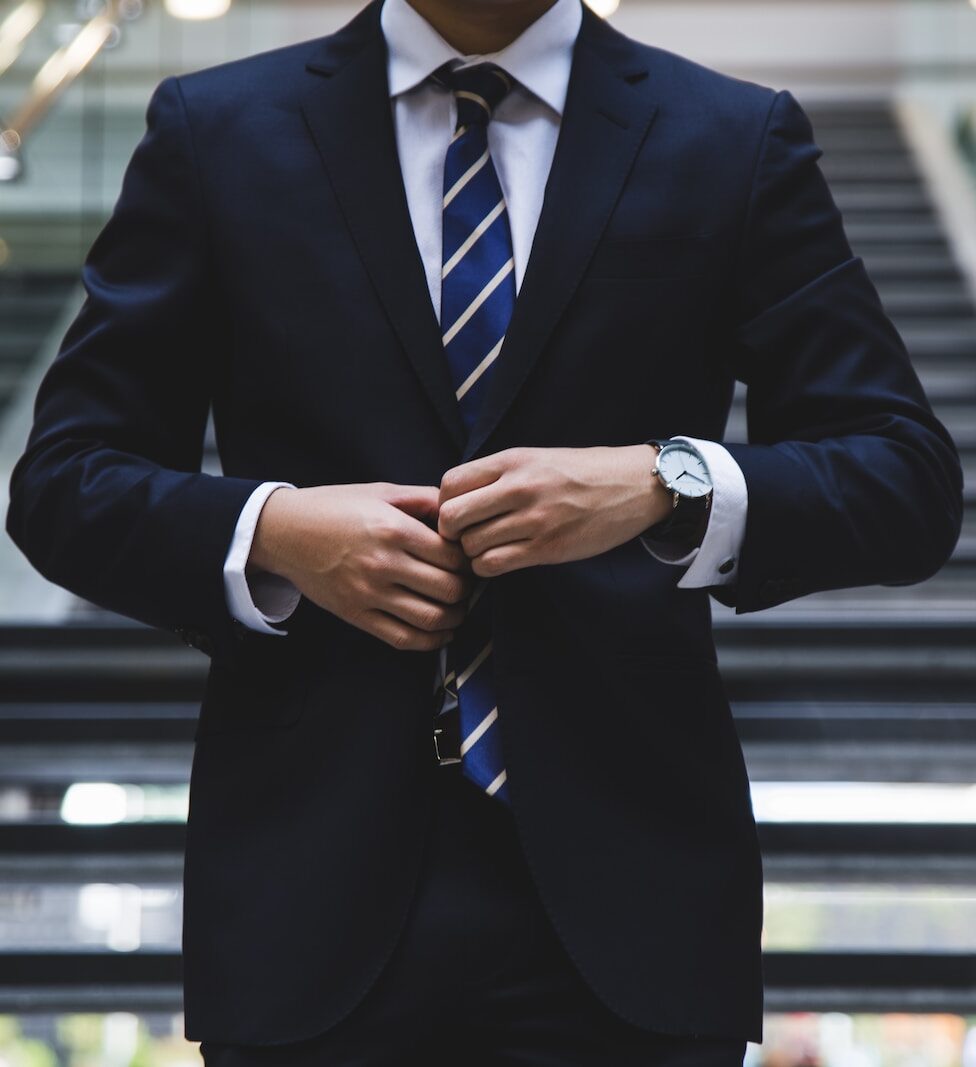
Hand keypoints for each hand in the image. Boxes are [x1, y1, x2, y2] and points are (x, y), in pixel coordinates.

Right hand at [249, 483, 473, 650]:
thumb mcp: (381, 492)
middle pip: (449, 589)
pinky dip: (431, 641)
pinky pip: (403, 638)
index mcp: (393, 529)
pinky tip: (441, 632)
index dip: (469, 560)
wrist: (284, 532)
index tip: (469, 559)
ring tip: (458, 608)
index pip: (453, 556)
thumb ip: (424, 499)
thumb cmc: (335, 507)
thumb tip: (459, 510)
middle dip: (466, 590)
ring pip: (431, 618)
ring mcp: (369, 593)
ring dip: (455, 618)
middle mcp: (383, 564)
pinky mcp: (356, 615)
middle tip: (467, 584)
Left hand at [438, 445, 670, 576]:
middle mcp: (519, 488)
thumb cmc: (581, 472)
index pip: (449, 484)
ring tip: (488, 547)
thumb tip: (455, 498)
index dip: (444, 503)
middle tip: (465, 536)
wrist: (633, 486)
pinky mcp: (547, 548)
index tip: (458, 512)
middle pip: (452, 517)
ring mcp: (533, 520)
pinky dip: (488, 567)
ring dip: (472, 553)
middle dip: (451, 532)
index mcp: (512, 461)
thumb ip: (498, 475)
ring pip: (471, 546)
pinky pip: (494, 565)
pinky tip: (500, 560)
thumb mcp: (536, 458)